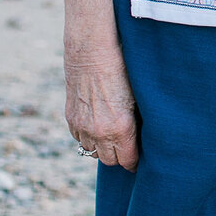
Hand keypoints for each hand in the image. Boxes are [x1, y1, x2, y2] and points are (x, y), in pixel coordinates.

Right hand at [63, 33, 139, 170]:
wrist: (93, 52)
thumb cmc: (124, 70)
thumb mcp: (138, 97)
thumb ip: (138, 121)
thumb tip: (144, 135)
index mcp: (120, 128)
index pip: (127, 160)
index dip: (135, 162)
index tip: (140, 160)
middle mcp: (99, 132)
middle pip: (109, 160)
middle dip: (119, 157)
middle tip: (128, 150)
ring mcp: (82, 126)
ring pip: (92, 152)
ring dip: (102, 148)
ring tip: (113, 139)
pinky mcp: (71, 118)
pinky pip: (80, 138)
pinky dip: (89, 137)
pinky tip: (98, 127)